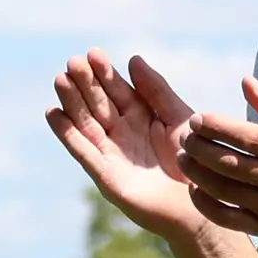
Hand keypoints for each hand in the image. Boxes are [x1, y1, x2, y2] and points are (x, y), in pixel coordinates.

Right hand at [45, 51, 208, 242]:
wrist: (204, 204)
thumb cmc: (196, 162)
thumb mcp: (178, 117)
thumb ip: (156, 91)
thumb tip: (132, 59)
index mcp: (140, 117)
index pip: (116, 90)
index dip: (104, 73)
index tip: (93, 53)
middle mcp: (122, 134)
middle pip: (98, 104)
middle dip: (85, 84)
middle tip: (72, 62)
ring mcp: (112, 155)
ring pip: (86, 124)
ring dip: (72, 103)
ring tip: (60, 80)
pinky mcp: (107, 178)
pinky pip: (84, 153)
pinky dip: (69, 135)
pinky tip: (54, 114)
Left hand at [179, 79, 257, 246]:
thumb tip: (246, 81)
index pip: (247, 138)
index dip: (216, 128)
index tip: (196, 120)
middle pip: (230, 164)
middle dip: (200, 149)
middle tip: (184, 138)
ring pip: (224, 190)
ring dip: (196, 174)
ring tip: (182, 158)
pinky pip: (226, 217)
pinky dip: (205, 203)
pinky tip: (194, 187)